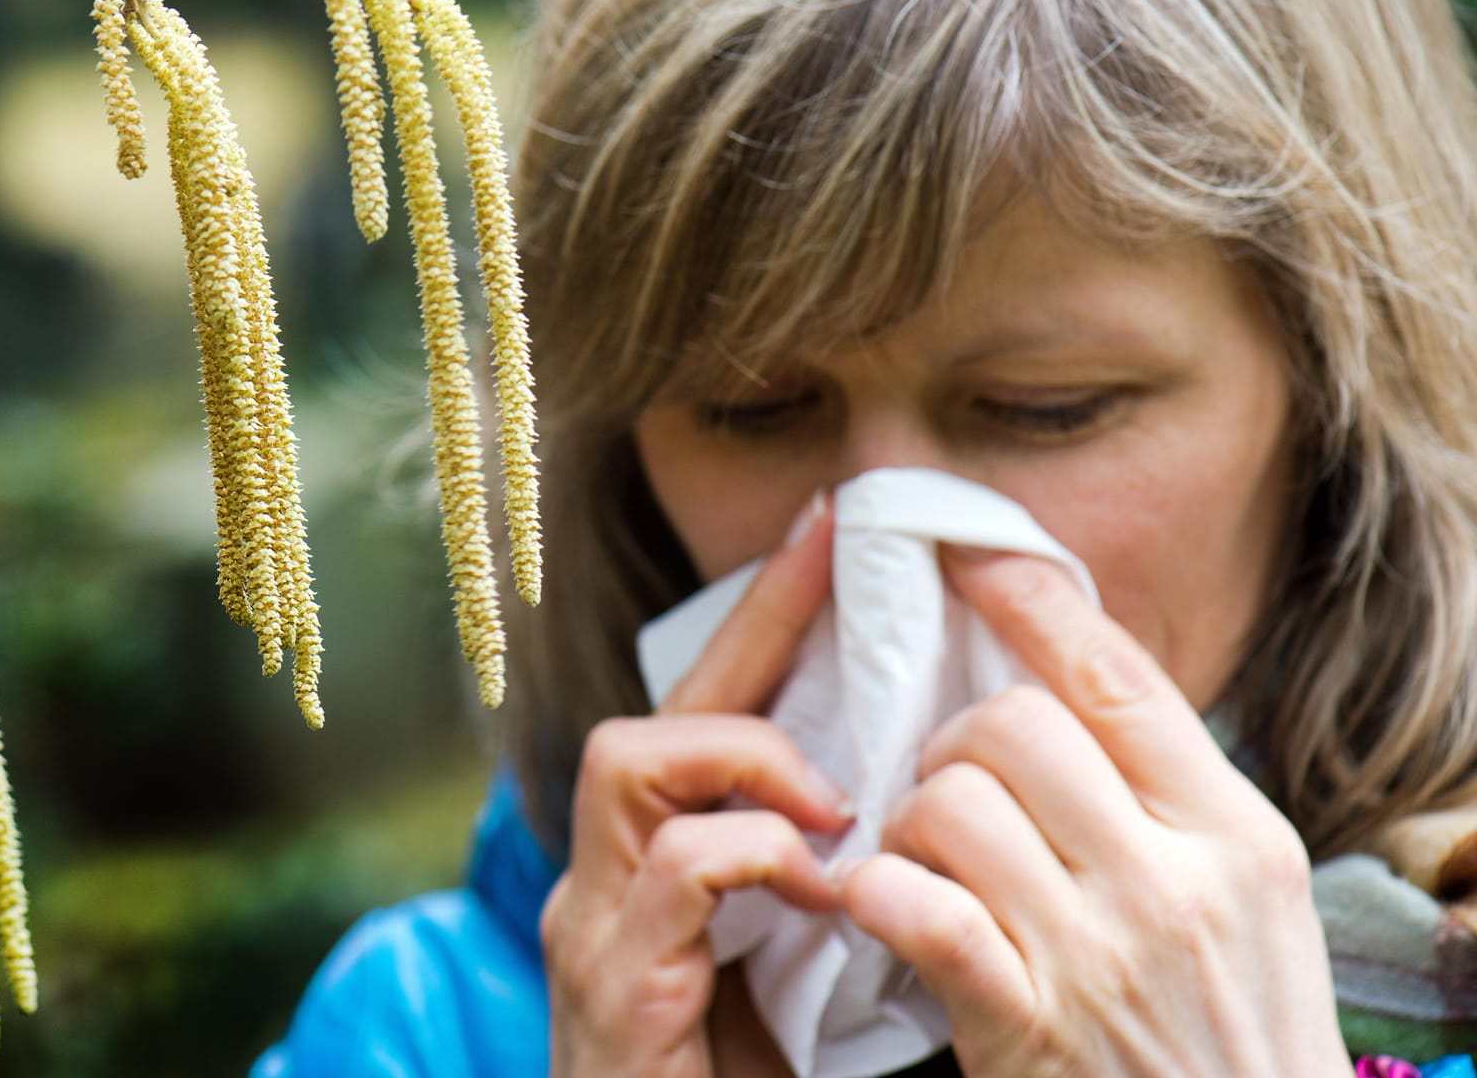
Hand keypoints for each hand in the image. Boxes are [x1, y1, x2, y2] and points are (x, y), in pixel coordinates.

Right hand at [543, 495, 853, 1076]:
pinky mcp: (608, 984)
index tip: (839, 531)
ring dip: (746, 757)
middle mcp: (611, 880)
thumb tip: (918, 798)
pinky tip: (820, 886)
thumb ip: (835, 884)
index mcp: (667, 870)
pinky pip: (673, 869)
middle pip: (659, 707)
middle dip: (753, 627)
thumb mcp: (811, 972)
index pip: (713, 711)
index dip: (770, 616)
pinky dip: (753, 855)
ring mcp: (596, 928)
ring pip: (630, 758)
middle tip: (841, 561)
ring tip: (833, 801)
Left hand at [836, 548, 1350, 1075]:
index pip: (1118, 679)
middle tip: (948, 790)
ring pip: (951, 805)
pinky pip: (917, 910)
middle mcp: (1172, 881)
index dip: (1032, 600)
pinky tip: (885, 909)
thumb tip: (1069, 686)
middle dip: (954, 742)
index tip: (968, 553)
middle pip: (1015, 724)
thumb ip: (1169, 800)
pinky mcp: (1024, 1027)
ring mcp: (1097, 955)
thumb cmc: (1233, 1033)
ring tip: (925, 863)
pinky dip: (879, 896)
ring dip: (910, 825)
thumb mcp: (1246, 901)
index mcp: (1235, 835)